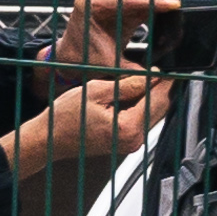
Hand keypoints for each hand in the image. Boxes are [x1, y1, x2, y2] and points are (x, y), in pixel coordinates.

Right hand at [4, 66, 166, 181]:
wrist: (49, 139)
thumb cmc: (65, 118)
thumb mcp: (96, 92)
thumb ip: (127, 85)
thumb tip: (150, 78)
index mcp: (128, 128)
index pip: (156, 101)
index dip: (162, 83)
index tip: (167, 71)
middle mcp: (133, 140)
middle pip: (159, 110)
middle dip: (160, 90)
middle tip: (158, 74)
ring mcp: (130, 144)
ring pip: (152, 116)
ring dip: (151, 99)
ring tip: (145, 81)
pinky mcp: (124, 143)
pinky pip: (141, 122)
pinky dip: (141, 108)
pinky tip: (135, 95)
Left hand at [57, 0, 173, 69]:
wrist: (70, 56)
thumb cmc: (86, 61)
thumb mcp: (112, 67)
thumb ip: (136, 70)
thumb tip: (159, 74)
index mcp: (93, 4)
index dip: (155, 2)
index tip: (176, 6)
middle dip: (162, 2)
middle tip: (180, 16)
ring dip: (160, 3)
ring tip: (174, 21)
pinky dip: (153, 5)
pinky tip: (164, 17)